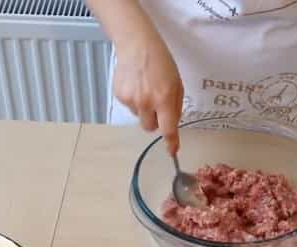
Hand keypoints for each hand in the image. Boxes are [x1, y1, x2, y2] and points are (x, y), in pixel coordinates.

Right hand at [113, 31, 183, 154]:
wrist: (137, 45)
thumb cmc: (160, 62)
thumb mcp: (177, 83)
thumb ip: (175, 105)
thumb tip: (172, 123)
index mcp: (164, 99)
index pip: (168, 129)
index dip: (171, 142)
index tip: (172, 151)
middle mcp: (147, 102)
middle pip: (150, 127)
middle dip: (155, 120)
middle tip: (157, 103)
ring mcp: (131, 100)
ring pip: (139, 116)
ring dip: (144, 108)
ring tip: (145, 87)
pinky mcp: (120, 96)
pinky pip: (130, 106)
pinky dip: (134, 99)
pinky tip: (136, 84)